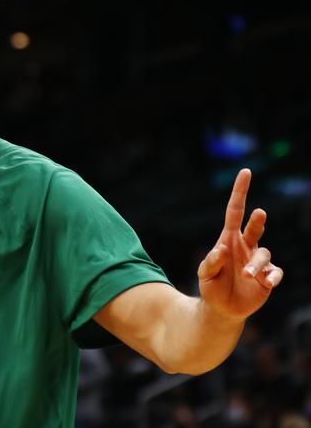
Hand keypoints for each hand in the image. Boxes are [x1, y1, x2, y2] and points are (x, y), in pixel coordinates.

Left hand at [197, 168, 282, 320]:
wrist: (222, 308)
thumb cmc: (211, 286)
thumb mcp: (205, 274)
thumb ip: (211, 261)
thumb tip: (222, 249)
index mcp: (229, 239)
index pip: (235, 211)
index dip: (240, 192)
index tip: (245, 172)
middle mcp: (245, 246)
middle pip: (255, 227)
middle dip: (258, 220)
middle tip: (259, 213)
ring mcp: (258, 261)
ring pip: (264, 254)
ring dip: (256, 264)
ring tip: (246, 275)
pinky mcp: (268, 277)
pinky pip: (275, 273)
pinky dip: (272, 277)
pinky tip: (265, 283)